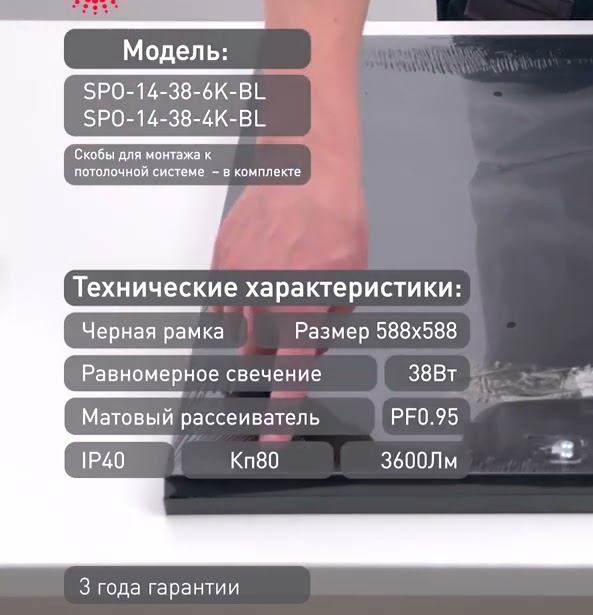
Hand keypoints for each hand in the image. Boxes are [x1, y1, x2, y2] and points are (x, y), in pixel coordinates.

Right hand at [211, 141, 367, 441]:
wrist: (305, 172)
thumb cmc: (335, 221)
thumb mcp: (352, 280)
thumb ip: (330, 322)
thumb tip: (314, 346)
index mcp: (302, 311)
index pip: (288, 378)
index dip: (279, 415)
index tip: (270, 442)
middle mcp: (263, 302)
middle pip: (262, 354)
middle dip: (278, 348)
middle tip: (298, 314)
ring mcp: (235, 284)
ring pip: (241, 329)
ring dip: (260, 322)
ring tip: (285, 281)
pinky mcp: (219, 265)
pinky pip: (223, 302)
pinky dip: (240, 299)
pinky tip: (263, 271)